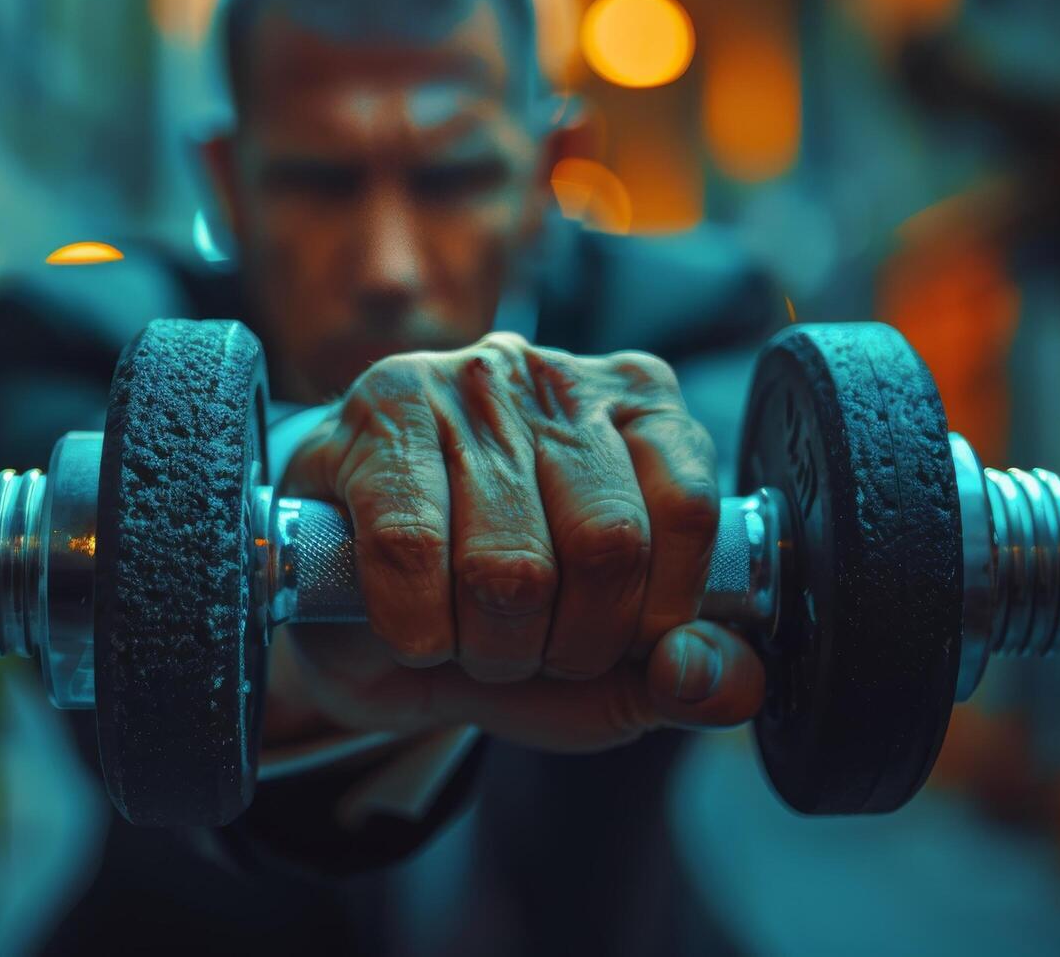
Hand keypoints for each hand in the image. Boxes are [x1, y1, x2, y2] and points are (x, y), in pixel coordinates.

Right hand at [266, 333, 763, 752]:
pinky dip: (417, 627)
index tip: (613, 646)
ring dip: (489, 648)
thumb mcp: (607, 666)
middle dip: (571, 644)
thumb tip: (714, 678)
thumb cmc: (491, 615)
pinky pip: (410, 552)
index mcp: (641, 409)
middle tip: (531, 653)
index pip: (690, 514)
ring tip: (467, 639)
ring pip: (510, 561)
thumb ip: (687, 676)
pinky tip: (412, 628)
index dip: (652, 619)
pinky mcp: (376, 415)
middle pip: (607, 542)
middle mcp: (557, 381)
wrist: (345, 601)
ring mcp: (462, 385)